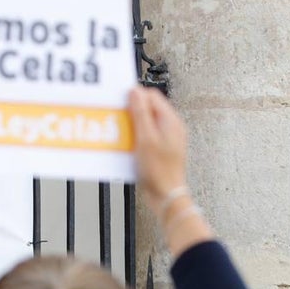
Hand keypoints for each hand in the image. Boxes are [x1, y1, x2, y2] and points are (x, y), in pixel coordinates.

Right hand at [128, 86, 210, 255]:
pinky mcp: (158, 151)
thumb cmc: (160, 171)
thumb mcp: (146, 138)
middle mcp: (170, 128)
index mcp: (171, 121)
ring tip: (121, 134)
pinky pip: (143, 137)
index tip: (120, 102)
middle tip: (119, 118)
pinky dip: (133, 139)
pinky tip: (126, 147)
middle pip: (147, 109)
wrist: (166, 196)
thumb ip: (140, 113)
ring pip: (144, 124)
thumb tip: (135, 92)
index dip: (135, 96)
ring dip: (130, 126)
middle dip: (130, 112)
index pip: (151, 96)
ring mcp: (165, 140)